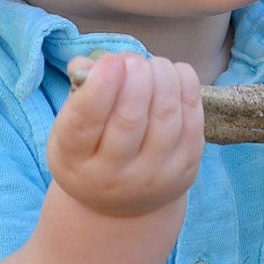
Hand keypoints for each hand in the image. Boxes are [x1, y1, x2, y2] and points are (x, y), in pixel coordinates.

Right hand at [47, 53, 204, 217]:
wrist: (122, 203)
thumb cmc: (92, 148)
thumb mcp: (70, 124)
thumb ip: (81, 87)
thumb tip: (100, 61)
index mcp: (75, 159)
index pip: (85, 122)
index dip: (100, 87)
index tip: (111, 60)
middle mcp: (113, 175)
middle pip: (130, 119)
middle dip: (136, 76)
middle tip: (132, 60)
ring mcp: (154, 176)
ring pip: (166, 116)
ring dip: (162, 76)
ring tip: (153, 65)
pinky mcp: (186, 168)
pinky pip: (193, 119)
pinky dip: (185, 85)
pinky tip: (174, 74)